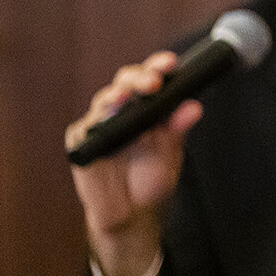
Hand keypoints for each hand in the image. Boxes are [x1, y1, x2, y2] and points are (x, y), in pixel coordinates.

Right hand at [65, 50, 202, 275]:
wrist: (129, 212)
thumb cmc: (150, 178)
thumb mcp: (169, 154)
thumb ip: (177, 131)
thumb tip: (194, 107)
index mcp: (148, 106)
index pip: (152, 78)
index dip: (159, 67)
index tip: (171, 63)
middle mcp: (123, 109)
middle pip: (126, 83)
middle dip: (138, 78)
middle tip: (152, 82)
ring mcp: (100, 122)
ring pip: (104, 101)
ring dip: (115, 97)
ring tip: (124, 97)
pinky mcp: (81, 141)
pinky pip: (84, 129)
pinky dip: (93, 124)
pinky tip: (100, 122)